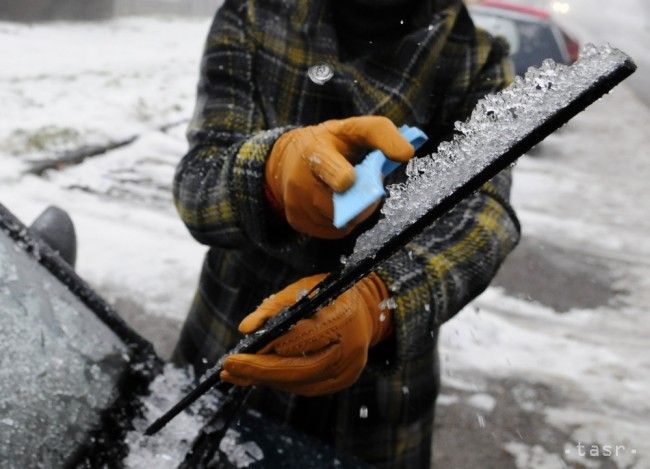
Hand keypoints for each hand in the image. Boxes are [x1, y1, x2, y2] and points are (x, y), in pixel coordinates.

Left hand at [220, 273, 392, 395]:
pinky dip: (283, 380)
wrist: (364, 309)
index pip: (299, 342)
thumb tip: (245, 329)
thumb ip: (273, 307)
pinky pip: (307, 386)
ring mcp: (349, 370)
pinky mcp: (343, 380)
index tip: (234, 357)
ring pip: (300, 383)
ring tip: (238, 373)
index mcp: (343, 319)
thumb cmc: (329, 294)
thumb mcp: (302, 290)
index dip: (265, 353)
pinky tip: (261, 374)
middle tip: (227, 371)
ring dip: (267, 378)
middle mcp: (351, 350)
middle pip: (299, 371)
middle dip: (259, 372)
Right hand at [265, 116, 413, 238]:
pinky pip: (332, 232)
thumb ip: (382, 134)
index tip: (350, 180)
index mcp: (315, 151)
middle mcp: (299, 180)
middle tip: (367, 188)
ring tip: (351, 193)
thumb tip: (407, 153)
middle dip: (362, 200)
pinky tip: (340, 204)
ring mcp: (295, 203)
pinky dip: (344, 221)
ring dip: (355, 212)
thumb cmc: (334, 143)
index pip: (327, 167)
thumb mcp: (355, 128)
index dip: (341, 177)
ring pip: (340, 222)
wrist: (291, 158)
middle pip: (340, 206)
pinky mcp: (296, 221)